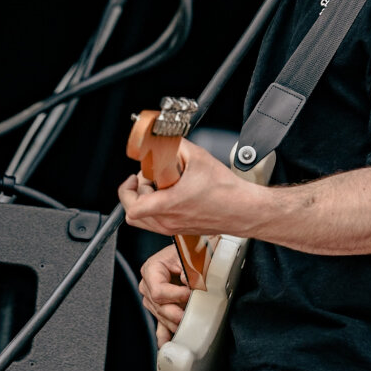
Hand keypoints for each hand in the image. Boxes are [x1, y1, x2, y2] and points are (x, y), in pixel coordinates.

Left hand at [118, 138, 253, 237]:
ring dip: (145, 201)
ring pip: (144, 221)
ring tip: (159, 187)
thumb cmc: (226, 191)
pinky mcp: (181, 230)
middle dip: (138, 191)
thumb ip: (176, 146)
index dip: (126, 190)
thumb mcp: (197, 157)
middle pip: (134, 213)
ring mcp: (174, 228)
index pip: (131, 207)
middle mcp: (168, 221)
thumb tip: (163, 140)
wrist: (243, 209)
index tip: (133, 178)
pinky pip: (157, 223)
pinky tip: (170, 194)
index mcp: (168, 206)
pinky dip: (156, 209)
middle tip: (150, 178)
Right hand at [138, 244, 190, 346]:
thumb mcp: (191, 255)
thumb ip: (188, 269)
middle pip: (159, 307)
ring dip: (174, 322)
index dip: (175, 296)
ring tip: (189, 323)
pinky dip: (164, 335)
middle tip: (191, 314)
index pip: (158, 292)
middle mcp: (148, 284)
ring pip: (161, 316)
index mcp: (152, 268)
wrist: (196, 250)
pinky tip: (166, 344)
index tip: (190, 294)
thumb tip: (186, 283)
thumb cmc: (191, 250)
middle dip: (176, 313)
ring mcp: (152, 298)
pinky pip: (159, 324)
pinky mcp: (161, 307)